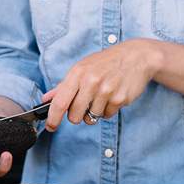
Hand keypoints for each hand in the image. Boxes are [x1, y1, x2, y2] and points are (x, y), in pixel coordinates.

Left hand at [44, 39, 161, 130]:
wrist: (137, 57)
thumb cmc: (106, 62)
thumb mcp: (82, 68)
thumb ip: (64, 86)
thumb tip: (46, 99)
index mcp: (78, 73)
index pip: (60, 102)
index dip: (53, 118)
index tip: (50, 127)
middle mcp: (91, 82)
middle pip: (74, 116)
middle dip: (77, 116)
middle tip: (83, 105)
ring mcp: (106, 91)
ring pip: (91, 118)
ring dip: (94, 112)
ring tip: (101, 96)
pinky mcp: (119, 99)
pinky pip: (106, 116)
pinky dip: (107, 110)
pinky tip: (112, 96)